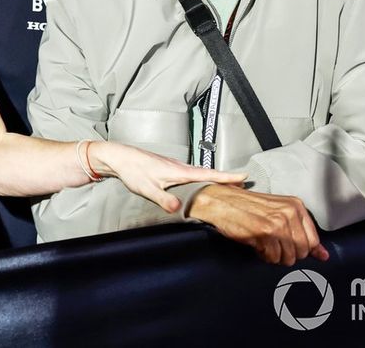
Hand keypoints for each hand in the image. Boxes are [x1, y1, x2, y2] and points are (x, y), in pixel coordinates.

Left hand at [90, 141, 246, 212]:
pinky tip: (201, 184)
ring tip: (227, 184)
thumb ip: (163, 198)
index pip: (208, 174)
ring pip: (200, 173)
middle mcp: (180, 167)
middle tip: (242, 183)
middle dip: (226, 178)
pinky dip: (202, 177)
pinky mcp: (168, 169)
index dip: (227, 176)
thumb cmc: (133, 171)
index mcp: (179, 172)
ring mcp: (175, 167)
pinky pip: (192, 174)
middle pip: (208, 173)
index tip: (244, 175)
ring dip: (214, 178)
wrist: (120, 156)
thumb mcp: (148, 188)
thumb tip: (178, 208)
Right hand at [188, 184, 329, 265]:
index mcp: (296, 205)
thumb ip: (302, 233)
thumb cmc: (247, 207)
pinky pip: (272, 257)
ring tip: (264, 243)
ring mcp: (277, 222)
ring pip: (288, 257)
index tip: (291, 248)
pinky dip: (264, 255)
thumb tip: (323, 256)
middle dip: (287, 254)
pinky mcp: (264, 232)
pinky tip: (256, 244)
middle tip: (272, 244)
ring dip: (274, 256)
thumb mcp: (279, 213)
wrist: (220, 201)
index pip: (313, 240)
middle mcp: (289, 212)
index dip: (302, 249)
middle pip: (302, 251)